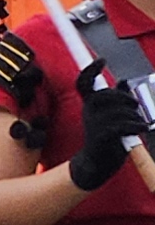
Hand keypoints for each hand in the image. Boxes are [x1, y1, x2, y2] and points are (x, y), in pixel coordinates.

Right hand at [75, 77, 148, 192]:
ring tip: (138, 124)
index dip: (90, 70)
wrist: (97, 164)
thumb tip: (123, 81)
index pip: (83, 83)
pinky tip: (141, 128)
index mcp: (89, 105)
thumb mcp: (110, 116)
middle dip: (125, 98)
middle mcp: (88, 112)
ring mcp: (94, 124)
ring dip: (135, 117)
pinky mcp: (102, 136)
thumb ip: (117, 99)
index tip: (101, 60)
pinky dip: (137, 126)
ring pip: (121, 111)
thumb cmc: (106, 138)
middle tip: (134, 106)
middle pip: (107, 94)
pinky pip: (124, 124)